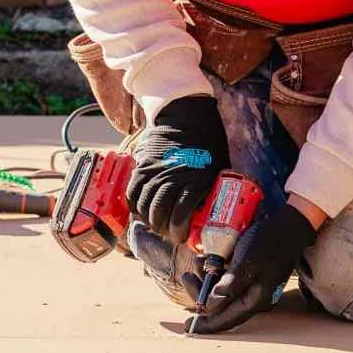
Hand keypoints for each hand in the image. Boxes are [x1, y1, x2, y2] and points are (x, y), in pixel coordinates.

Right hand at [126, 95, 227, 244]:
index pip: (180, 215)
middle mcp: (171, 177)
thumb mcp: (219, 166)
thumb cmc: (209, 142)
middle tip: (168, 234)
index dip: (178, 231)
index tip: (181, 238)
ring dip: (148, 220)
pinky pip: (132, 191)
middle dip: (163, 229)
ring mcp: (154, 171)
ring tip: (155, 224)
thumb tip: (212, 213)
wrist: (188, 114)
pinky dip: (135, 205)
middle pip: (159, 214)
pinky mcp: (142, 165)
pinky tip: (141, 211)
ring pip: (144, 205)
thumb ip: (213, 190)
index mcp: (194, 180)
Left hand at [185, 201, 316, 334]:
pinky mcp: (250, 274)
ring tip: (199, 261)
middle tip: (187, 276)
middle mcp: (253, 297)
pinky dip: (216, 271)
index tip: (188, 327)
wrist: (288, 224)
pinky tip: (209, 257)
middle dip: (201, 293)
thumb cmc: (268, 241)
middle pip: (221, 306)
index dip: (206, 325)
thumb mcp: (248, 259)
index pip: (227, 319)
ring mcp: (252, 286)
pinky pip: (228, 279)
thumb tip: (212, 303)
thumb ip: (231, 283)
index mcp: (255, 299)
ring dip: (206, 279)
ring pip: (222, 291)